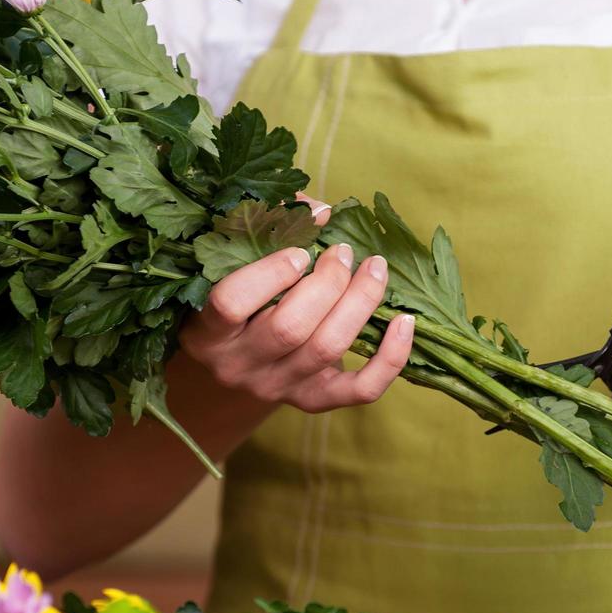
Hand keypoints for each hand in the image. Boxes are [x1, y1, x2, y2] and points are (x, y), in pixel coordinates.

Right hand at [179, 197, 414, 411]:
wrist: (238, 360)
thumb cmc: (238, 298)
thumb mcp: (236, 266)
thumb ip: (272, 231)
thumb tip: (322, 211)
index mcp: (206, 331)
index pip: (231, 303)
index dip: (270, 272)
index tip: (300, 250)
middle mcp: (237, 366)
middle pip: (289, 328)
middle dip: (328, 282)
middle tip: (344, 252)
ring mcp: (276, 389)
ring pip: (327, 349)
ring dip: (360, 302)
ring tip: (375, 268)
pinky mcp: (313, 401)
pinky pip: (361, 389)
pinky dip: (391, 358)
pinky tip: (405, 322)